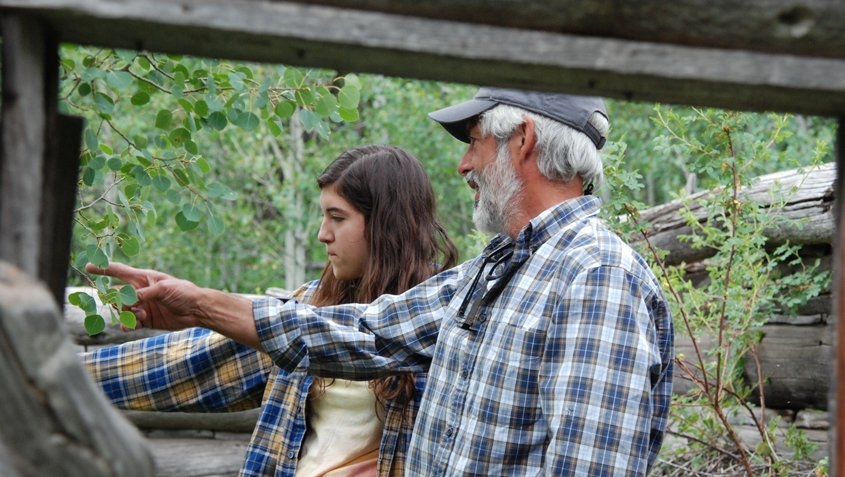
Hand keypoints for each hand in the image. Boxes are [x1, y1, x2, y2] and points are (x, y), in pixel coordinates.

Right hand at [85, 262, 202, 330]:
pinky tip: (133, 325)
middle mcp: (139, 291)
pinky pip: (129, 323)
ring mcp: (141, 306)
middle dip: (117, 300)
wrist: (196, 310)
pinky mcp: (145, 320)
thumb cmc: (183, 292)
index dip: (104, 268)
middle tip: (129, 304)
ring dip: (127, 314)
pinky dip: (128, 325)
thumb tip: (131, 300)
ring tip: (141, 315)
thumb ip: (146, 293)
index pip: (119, 271)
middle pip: (116, 295)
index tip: (88, 266)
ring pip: (121, 310)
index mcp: (143, 278)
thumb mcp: (165, 288)